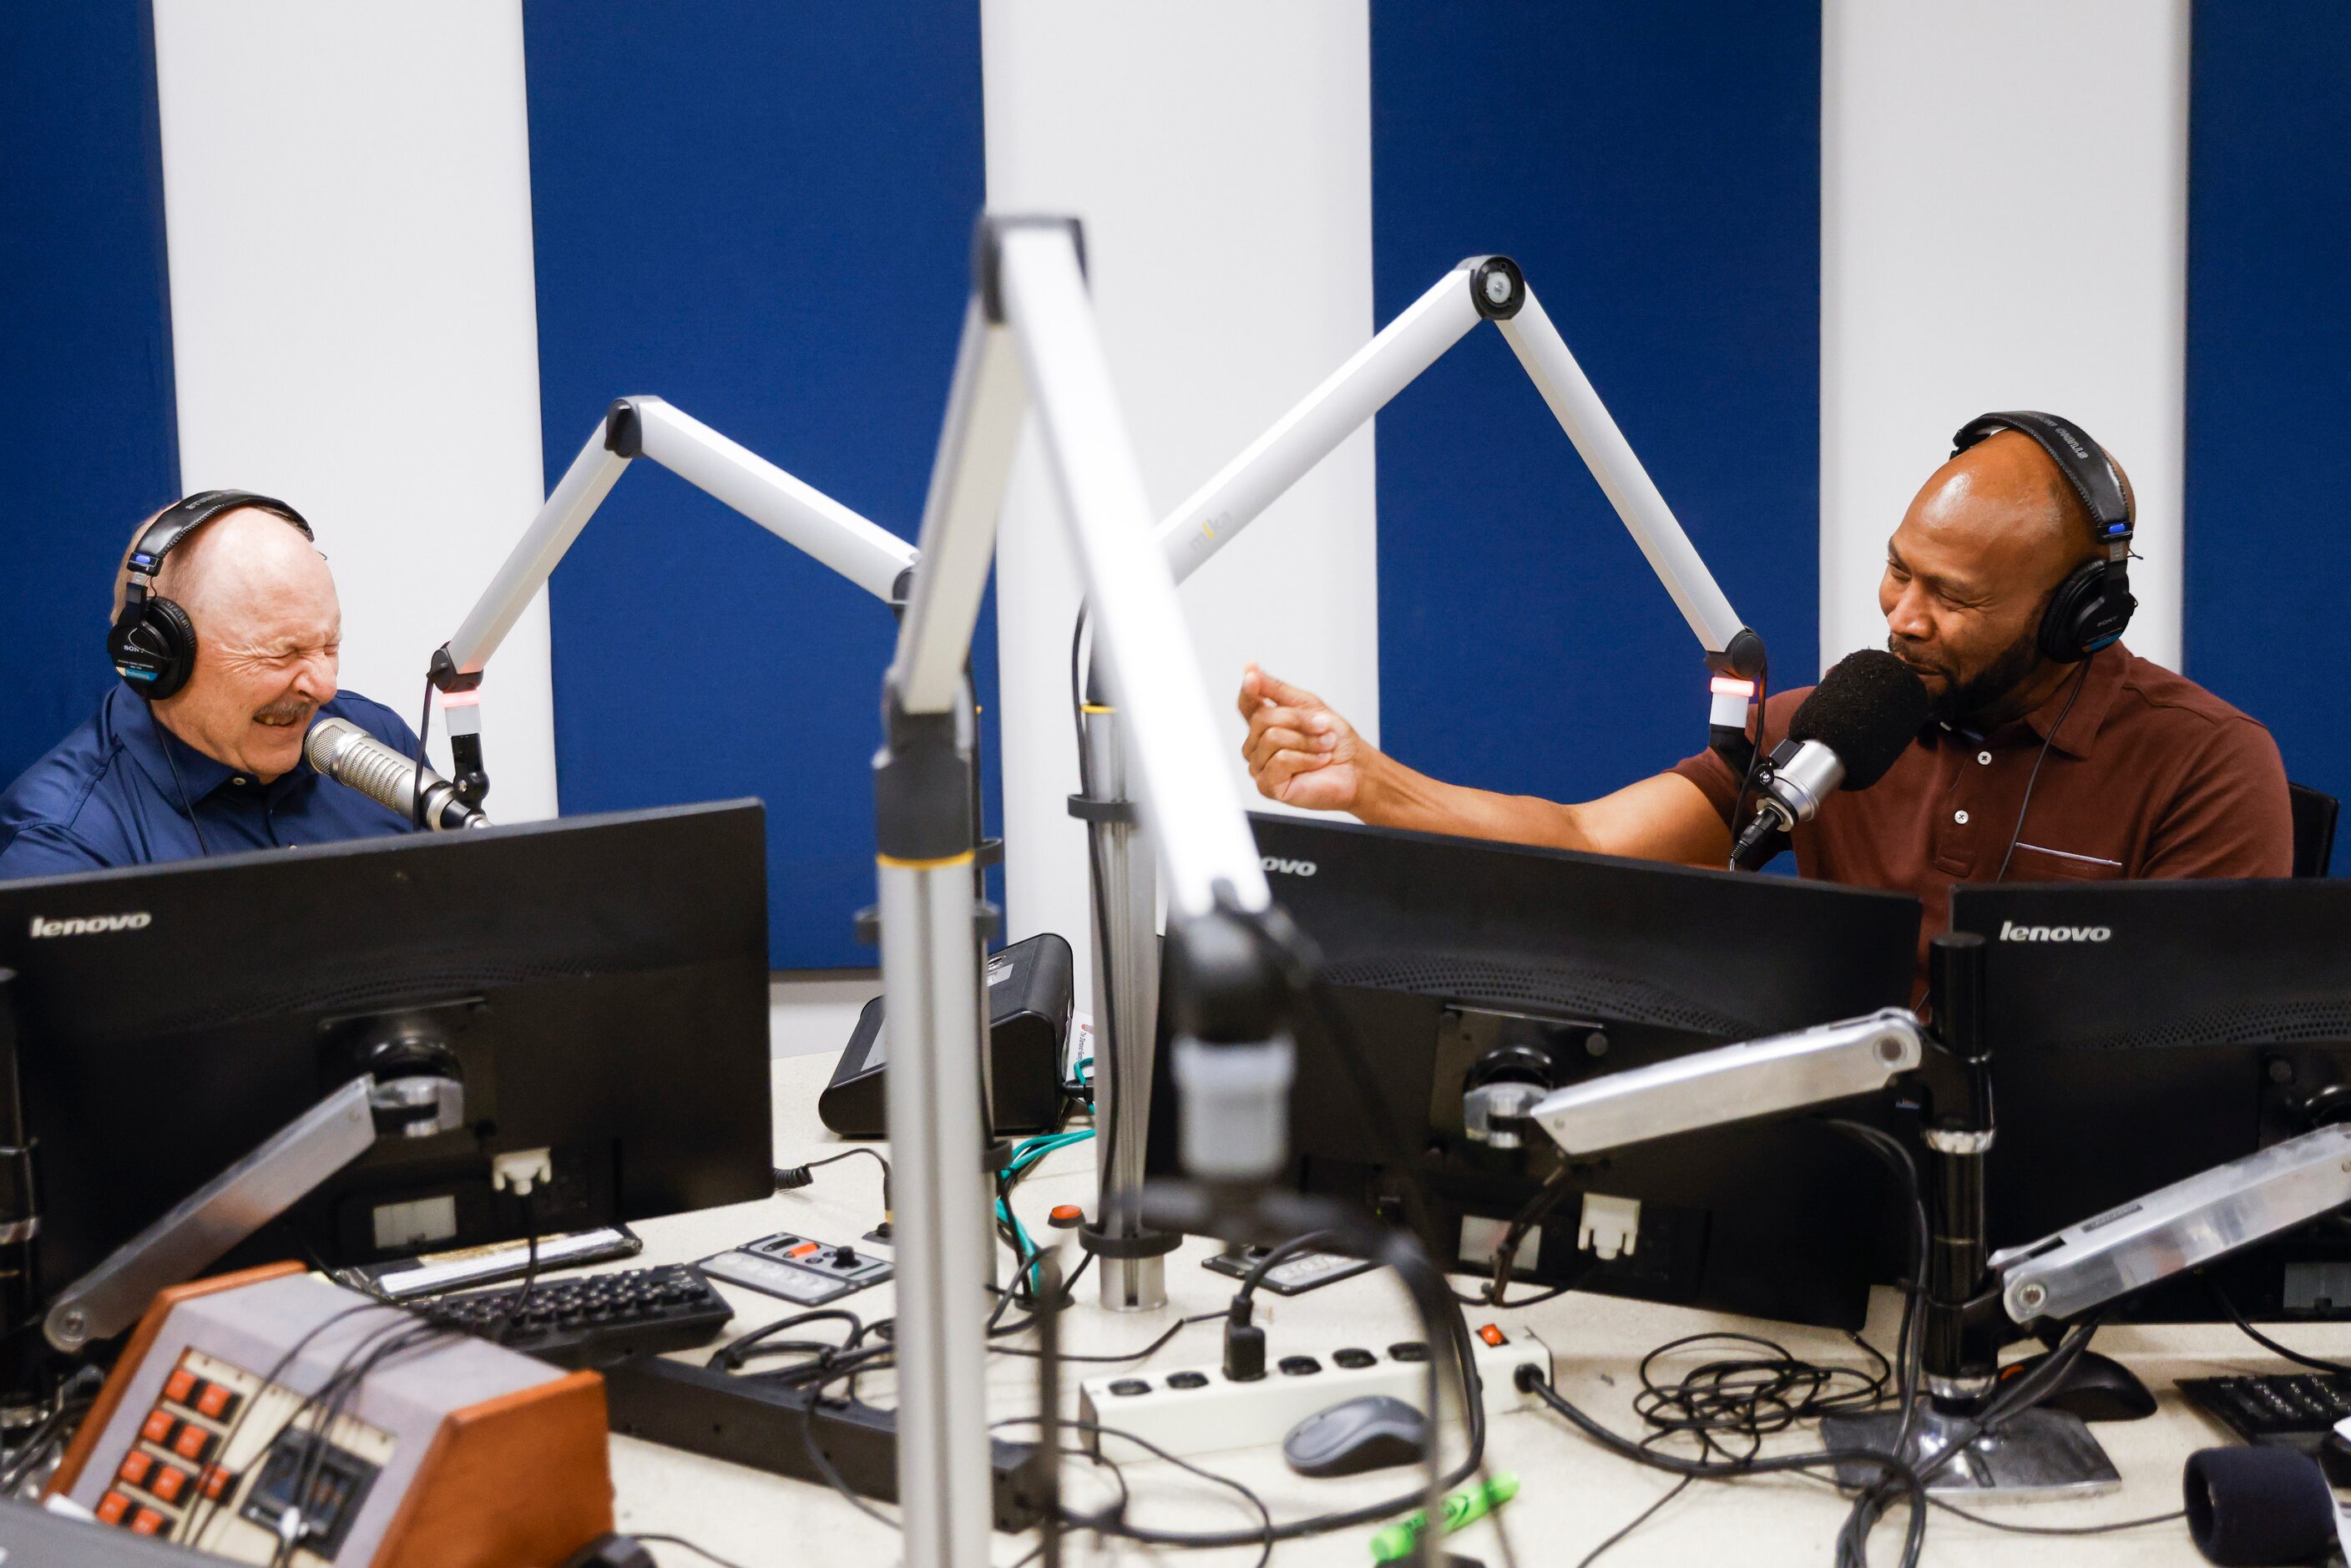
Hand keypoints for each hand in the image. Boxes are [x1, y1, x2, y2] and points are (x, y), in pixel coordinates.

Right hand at [1237, 664, 1366, 811]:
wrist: (1356, 769)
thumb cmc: (1337, 741)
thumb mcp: (1308, 705)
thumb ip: (1276, 689)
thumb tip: (1249, 670)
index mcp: (1265, 725)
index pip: (1247, 704)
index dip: (1248, 690)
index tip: (1252, 676)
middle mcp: (1257, 746)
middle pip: (1262, 718)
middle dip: (1298, 720)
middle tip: (1323, 727)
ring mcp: (1259, 767)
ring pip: (1272, 739)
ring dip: (1307, 741)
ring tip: (1324, 747)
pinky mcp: (1268, 786)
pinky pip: (1280, 760)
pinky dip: (1306, 759)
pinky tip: (1318, 763)